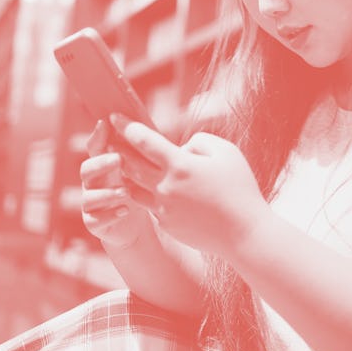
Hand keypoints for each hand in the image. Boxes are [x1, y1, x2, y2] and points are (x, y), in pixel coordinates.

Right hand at [80, 119, 152, 247]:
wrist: (133, 224)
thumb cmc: (138, 189)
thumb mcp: (140, 169)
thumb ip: (140, 150)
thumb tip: (151, 123)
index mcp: (103, 165)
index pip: (95, 147)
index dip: (97, 136)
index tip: (105, 123)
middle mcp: (92, 182)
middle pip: (87, 170)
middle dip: (101, 163)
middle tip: (118, 159)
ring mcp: (90, 203)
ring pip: (89, 197)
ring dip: (107, 193)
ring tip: (126, 192)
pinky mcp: (93, 223)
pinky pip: (96, 220)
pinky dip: (110, 215)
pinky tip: (125, 211)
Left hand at [109, 113, 270, 257]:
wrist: (244, 233)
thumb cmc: (240, 188)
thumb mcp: (226, 153)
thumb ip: (200, 142)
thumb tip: (182, 148)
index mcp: (180, 165)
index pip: (144, 141)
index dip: (126, 127)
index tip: (114, 117)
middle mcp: (166, 187)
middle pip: (130, 163)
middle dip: (117, 148)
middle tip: (108, 138)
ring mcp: (163, 208)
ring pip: (133, 187)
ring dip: (125, 173)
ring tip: (121, 162)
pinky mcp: (167, 224)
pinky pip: (150, 204)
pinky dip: (145, 193)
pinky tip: (145, 186)